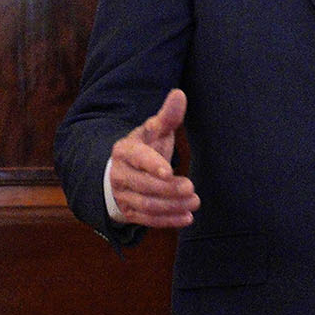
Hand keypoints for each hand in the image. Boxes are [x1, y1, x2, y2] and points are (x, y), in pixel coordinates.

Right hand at [107, 88, 198, 228]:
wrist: (124, 171)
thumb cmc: (146, 147)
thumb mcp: (155, 131)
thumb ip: (167, 116)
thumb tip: (179, 93)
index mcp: (124, 150)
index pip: (137, 158)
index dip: (152, 165)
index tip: (169, 171)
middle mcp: (119, 174)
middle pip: (143, 185)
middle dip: (168, 189)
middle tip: (192, 188)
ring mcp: (122, 195)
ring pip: (145, 205)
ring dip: (171, 206)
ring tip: (195, 202)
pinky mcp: (129, 212)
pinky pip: (147, 220)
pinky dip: (167, 221)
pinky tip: (187, 218)